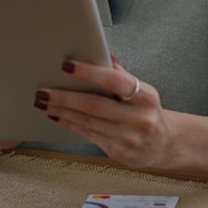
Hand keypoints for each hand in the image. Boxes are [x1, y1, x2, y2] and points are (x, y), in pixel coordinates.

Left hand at [34, 55, 174, 168]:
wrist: (165, 144)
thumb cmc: (148, 112)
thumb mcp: (142, 92)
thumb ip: (121, 77)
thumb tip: (102, 56)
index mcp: (146, 97)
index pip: (115, 81)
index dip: (90, 73)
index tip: (68, 65)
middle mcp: (139, 118)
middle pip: (95, 105)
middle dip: (65, 97)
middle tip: (43, 90)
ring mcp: (128, 137)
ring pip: (87, 121)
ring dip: (61, 110)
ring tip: (42, 101)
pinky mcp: (118, 151)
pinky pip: (87, 134)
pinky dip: (69, 123)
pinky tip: (56, 115)